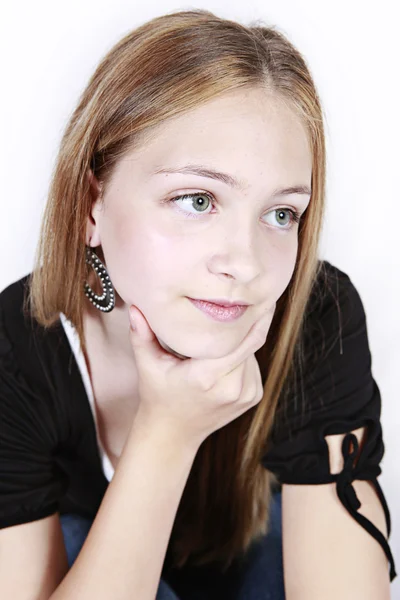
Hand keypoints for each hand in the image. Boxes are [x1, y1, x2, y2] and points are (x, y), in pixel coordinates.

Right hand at [128, 303, 275, 448]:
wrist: (173, 434)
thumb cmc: (158, 395)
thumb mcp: (148, 365)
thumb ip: (142, 335)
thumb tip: (136, 307)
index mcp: (206, 376)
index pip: (242, 340)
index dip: (253, 317)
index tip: (259, 296)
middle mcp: (231, 387)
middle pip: (249, 342)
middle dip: (246, 323)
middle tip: (244, 300)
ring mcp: (246, 394)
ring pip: (252, 352)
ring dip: (241, 341)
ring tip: (220, 339)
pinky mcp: (254, 396)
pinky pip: (253, 365)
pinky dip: (243, 357)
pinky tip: (223, 360)